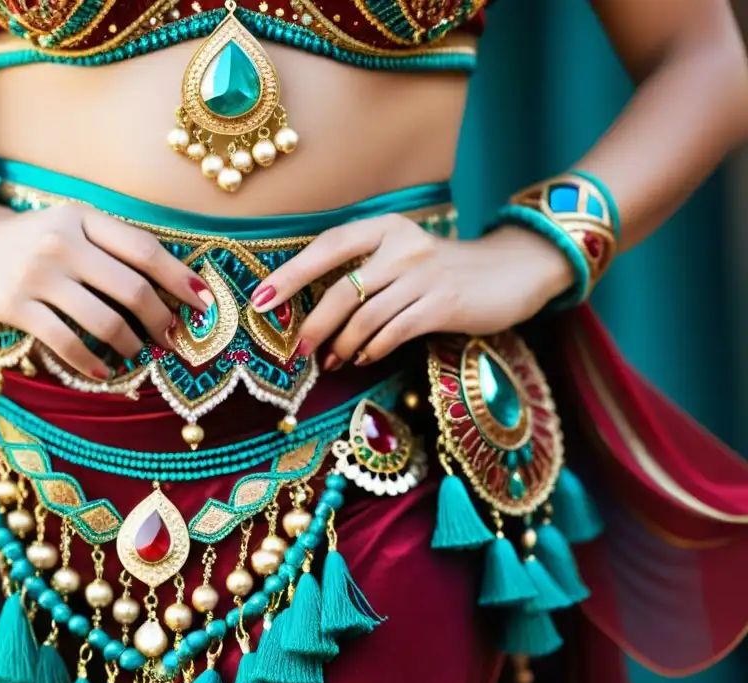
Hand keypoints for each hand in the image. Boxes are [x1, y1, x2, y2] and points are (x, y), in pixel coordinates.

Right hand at [0, 200, 212, 379]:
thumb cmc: (38, 239)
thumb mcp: (75, 225)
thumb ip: (116, 246)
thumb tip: (176, 284)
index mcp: (84, 217)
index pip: (144, 250)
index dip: (180, 278)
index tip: (205, 303)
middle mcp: (63, 242)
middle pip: (131, 288)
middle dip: (160, 319)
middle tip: (170, 336)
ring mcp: (38, 275)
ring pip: (103, 320)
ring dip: (130, 344)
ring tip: (136, 352)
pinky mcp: (16, 306)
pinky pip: (66, 341)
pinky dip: (92, 362)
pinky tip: (105, 372)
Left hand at [249, 215, 573, 368]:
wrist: (514, 270)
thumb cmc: (446, 269)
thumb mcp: (405, 256)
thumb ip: (367, 270)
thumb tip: (314, 310)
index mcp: (386, 227)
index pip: (328, 247)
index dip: (292, 274)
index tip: (261, 300)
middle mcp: (403, 245)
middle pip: (341, 290)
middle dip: (313, 325)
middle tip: (297, 351)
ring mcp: (424, 274)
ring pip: (365, 316)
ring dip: (342, 345)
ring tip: (331, 362)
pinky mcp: (444, 304)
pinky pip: (394, 331)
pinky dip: (372, 349)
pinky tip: (364, 358)